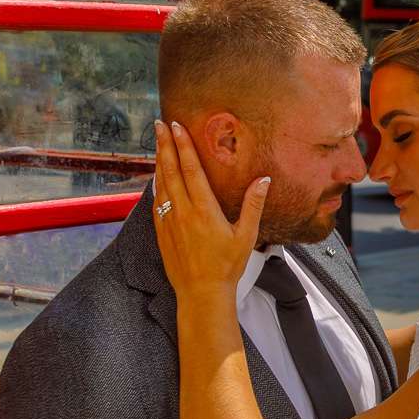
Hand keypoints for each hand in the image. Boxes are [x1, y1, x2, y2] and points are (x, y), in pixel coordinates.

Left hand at [152, 121, 270, 302]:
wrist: (201, 293)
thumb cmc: (226, 267)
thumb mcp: (246, 236)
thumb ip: (253, 206)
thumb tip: (263, 181)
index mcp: (204, 209)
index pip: (191, 169)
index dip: (183, 145)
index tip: (176, 126)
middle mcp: (183, 211)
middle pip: (170, 170)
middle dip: (164, 145)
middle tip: (158, 125)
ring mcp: (169, 221)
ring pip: (161, 184)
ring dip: (158, 161)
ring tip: (157, 143)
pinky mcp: (162, 232)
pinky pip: (156, 201)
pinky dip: (156, 184)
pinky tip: (156, 176)